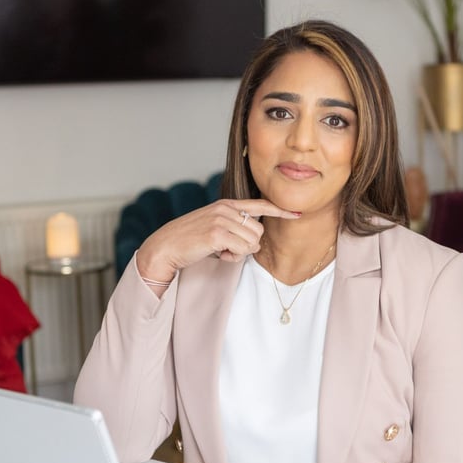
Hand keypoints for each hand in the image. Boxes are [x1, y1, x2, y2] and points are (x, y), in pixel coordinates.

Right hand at [136, 199, 298, 282]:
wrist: (166, 247)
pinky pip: (242, 251)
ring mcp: (221, 220)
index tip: (296, 213)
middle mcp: (226, 209)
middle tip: (228, 249)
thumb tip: (256, 242)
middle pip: (259, 232)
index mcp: (227, 204)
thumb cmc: (191, 240)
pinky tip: (218, 255)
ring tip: (221, 251)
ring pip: (253, 243)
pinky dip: (232, 258)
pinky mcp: (217, 234)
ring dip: (240, 253)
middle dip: (248, 246)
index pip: (259, 205)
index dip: (279, 210)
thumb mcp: (214, 226)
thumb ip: (234, 227)